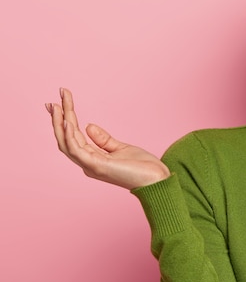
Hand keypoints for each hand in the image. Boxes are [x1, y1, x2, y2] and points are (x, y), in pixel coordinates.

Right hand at [46, 88, 169, 189]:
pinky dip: (70, 136)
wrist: (156, 180)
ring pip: (66, 143)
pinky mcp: (97, 166)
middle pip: (66, 139)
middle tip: (51, 101)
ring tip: (58, 105)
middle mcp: (87, 164)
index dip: (65, 121)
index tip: (61, 102)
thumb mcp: (120, 148)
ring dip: (60, 124)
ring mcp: (90, 166)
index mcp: (92, 159)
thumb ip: (104, 139)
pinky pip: (77, 150)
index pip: (74, 137)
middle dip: (58, 120)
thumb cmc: (142, 167)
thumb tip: (88, 126)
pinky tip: (67, 122)